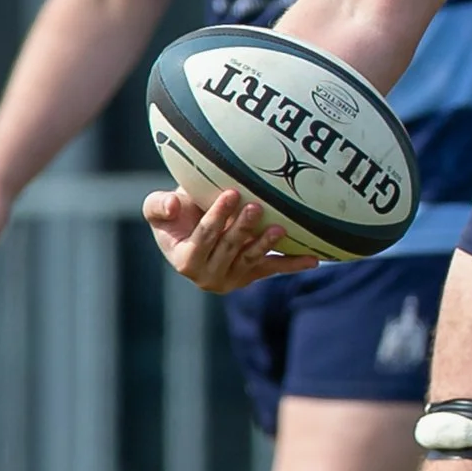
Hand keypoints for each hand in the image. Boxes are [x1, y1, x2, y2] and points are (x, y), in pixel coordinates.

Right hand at [144, 186, 319, 292]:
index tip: (231, 193)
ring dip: (266, 244)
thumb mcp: (158, 209)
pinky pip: (273, 269)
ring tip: (278, 227)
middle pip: (230, 248)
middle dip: (242, 228)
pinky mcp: (252, 275)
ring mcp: (233, 277)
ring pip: (252, 259)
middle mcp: (208, 275)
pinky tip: (313, 260)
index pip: (204, 237)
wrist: (192, 229)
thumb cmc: (175, 215)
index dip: (217, 216)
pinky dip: (294, 264)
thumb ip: (159, 206)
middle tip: (256, 206)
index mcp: (185, 260)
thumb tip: (173, 205)